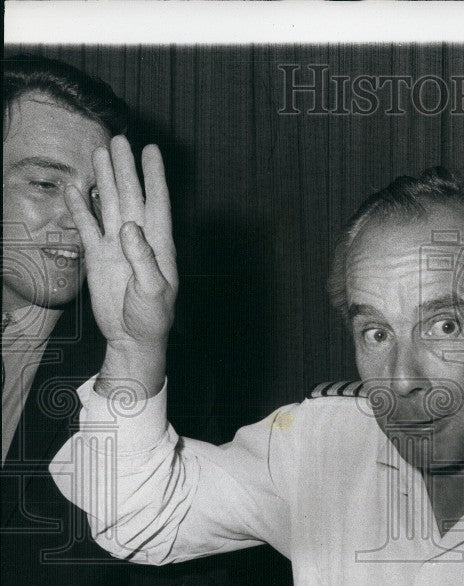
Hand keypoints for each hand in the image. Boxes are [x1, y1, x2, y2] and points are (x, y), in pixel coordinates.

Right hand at [66, 137, 176, 396]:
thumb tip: (129, 228)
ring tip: (100, 152)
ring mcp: (116, 244)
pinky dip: (80, 207)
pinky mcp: (98, 255)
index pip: (157, 202)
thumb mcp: (153, 290)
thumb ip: (143, 259)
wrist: (132, 337)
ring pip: (108, 204)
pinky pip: (87, 225)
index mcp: (159, 244)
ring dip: (104, 179)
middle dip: (126, 168)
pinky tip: (74, 187)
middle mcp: (138, 238)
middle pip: (131, 195)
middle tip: (120, 139)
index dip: (154, 176)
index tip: (152, 150)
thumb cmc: (153, 317)